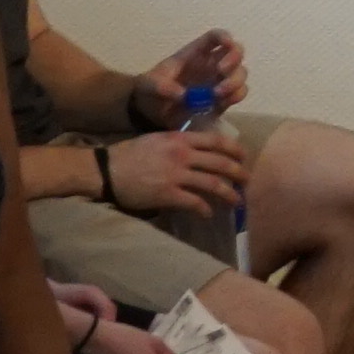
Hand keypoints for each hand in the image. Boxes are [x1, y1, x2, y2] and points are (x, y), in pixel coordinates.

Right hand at [108, 127, 249, 220]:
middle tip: (247, 181)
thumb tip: (199, 150)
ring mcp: (176, 175)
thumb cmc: (129, 154)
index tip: (244, 157)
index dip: (235, 150)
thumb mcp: (158, 139)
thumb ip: (180, 142)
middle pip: (221, 163)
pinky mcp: (168, 194)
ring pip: (213, 184)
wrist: (105, 170)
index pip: (217, 142)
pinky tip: (208, 213)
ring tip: (237, 201)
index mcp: (181, 139)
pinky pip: (194, 202)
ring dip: (229, 194)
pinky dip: (205, 209)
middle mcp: (182, 155)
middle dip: (239, 173)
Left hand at [144, 33, 246, 122]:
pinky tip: (221, 102)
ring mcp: (219, 82)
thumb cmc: (150, 91)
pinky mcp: (222, 100)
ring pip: (241, 74)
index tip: (227, 43)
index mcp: (195, 54)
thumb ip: (161, 86)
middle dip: (233, 59)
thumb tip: (182, 94)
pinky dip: (235, 96)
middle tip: (221, 71)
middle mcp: (212, 65)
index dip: (224, 36)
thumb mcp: (147, 85)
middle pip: (236, 52)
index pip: (215, 37)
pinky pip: (238, 94)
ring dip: (234, 81)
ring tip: (217, 94)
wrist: (150, 114)